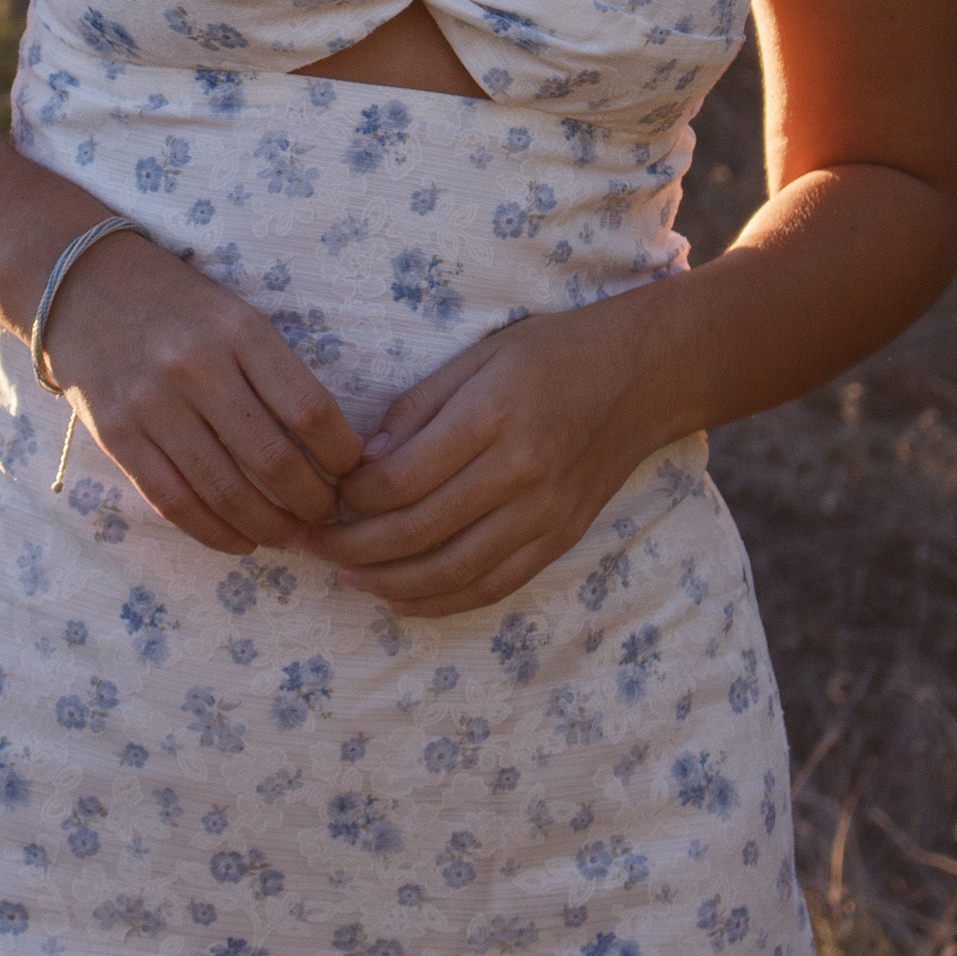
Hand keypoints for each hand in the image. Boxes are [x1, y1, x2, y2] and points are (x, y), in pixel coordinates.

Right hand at [45, 239, 363, 553]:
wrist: (81, 284)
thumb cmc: (177, 304)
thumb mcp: (235, 314)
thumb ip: (277, 371)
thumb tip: (331, 446)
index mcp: (239, 330)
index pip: (309, 408)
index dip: (341, 454)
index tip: (354, 471)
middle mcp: (196, 366)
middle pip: (271, 459)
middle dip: (312, 501)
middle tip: (329, 515)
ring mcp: (151, 404)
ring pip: (224, 490)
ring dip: (270, 526)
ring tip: (292, 536)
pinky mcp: (117, 435)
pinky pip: (173, 501)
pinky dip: (215, 533)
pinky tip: (243, 542)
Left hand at [302, 299, 666, 617]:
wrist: (644, 377)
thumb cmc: (554, 353)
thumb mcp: (480, 354)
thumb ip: (420, 405)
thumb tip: (364, 460)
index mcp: (492, 416)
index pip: (399, 479)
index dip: (349, 499)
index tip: (321, 495)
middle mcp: (520, 472)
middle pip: (417, 532)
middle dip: (352, 547)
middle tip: (311, 545)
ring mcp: (544, 514)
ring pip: (452, 572)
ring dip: (388, 584)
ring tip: (347, 577)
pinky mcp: (561, 538)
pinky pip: (494, 586)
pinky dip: (442, 602)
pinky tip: (402, 599)